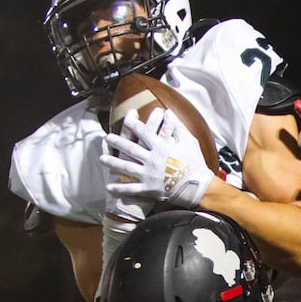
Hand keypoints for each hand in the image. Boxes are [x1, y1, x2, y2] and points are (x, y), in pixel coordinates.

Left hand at [100, 108, 214, 208]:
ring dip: (112, 163)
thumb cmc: (195, 163)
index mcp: (160, 146)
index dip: (133, 125)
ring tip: (102, 159)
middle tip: (107, 137)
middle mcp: (151, 159)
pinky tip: (109, 187)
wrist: (198, 186)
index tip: (126, 120)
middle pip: (130, 148)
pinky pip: (131, 189)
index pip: (143, 132)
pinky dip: (120, 188)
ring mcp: (148, 174)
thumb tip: (169, 113)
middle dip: (117, 142)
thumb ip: (177, 127)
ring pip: (126, 167)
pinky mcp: (149, 188)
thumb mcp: (189, 141)